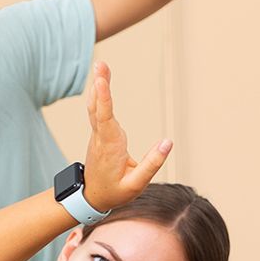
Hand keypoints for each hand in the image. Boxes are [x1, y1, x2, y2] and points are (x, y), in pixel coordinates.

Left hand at [75, 62, 170, 209]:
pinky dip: (99, 94)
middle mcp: (102, 137)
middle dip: (99, 84)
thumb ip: (152, 164)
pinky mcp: (100, 133)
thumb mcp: (136, 184)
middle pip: (98, 107)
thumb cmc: (114, 192)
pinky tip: (101, 81)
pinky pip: (98, 110)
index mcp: (110, 147)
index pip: (106, 119)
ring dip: (98, 86)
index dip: (104, 99)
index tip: (100, 81)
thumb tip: (168, 142)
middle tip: (100, 63)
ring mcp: (99, 134)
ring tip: (101, 64)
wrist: (91, 197)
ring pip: (96, 107)